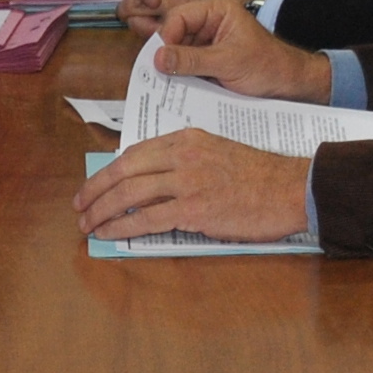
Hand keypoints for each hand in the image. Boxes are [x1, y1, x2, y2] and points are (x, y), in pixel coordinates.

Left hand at [73, 129, 311, 242]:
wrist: (292, 188)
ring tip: (87, 224)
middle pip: (124, 170)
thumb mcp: (217, 152)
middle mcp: (183, 156)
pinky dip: (122, 226)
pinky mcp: (194, 210)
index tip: (95, 185)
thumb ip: (185, 161)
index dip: (109, 171)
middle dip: (95, 190)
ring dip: (101, 210)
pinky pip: (147, 218)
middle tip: (80, 205)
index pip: (135, 153)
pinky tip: (108, 233)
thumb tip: (151, 183)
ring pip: (129, 194)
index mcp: (187, 139)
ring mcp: (187, 182)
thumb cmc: (259, 176)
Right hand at [148, 0, 333, 100]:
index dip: (166, 36)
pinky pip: (184, 65)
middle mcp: (209, 23)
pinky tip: (175, 88)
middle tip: (158, 74)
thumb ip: (192, 60)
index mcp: (217, 11)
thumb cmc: (267, 66)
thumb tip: (158, 58)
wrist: (287, 85)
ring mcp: (206, 42)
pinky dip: (178, 77)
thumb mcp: (228, 62)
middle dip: (166, 53)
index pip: (180, 16)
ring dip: (172, 67)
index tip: (159, 59)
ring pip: (176, 51)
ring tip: (166, 83)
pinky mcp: (205, 60)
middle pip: (174, 33)